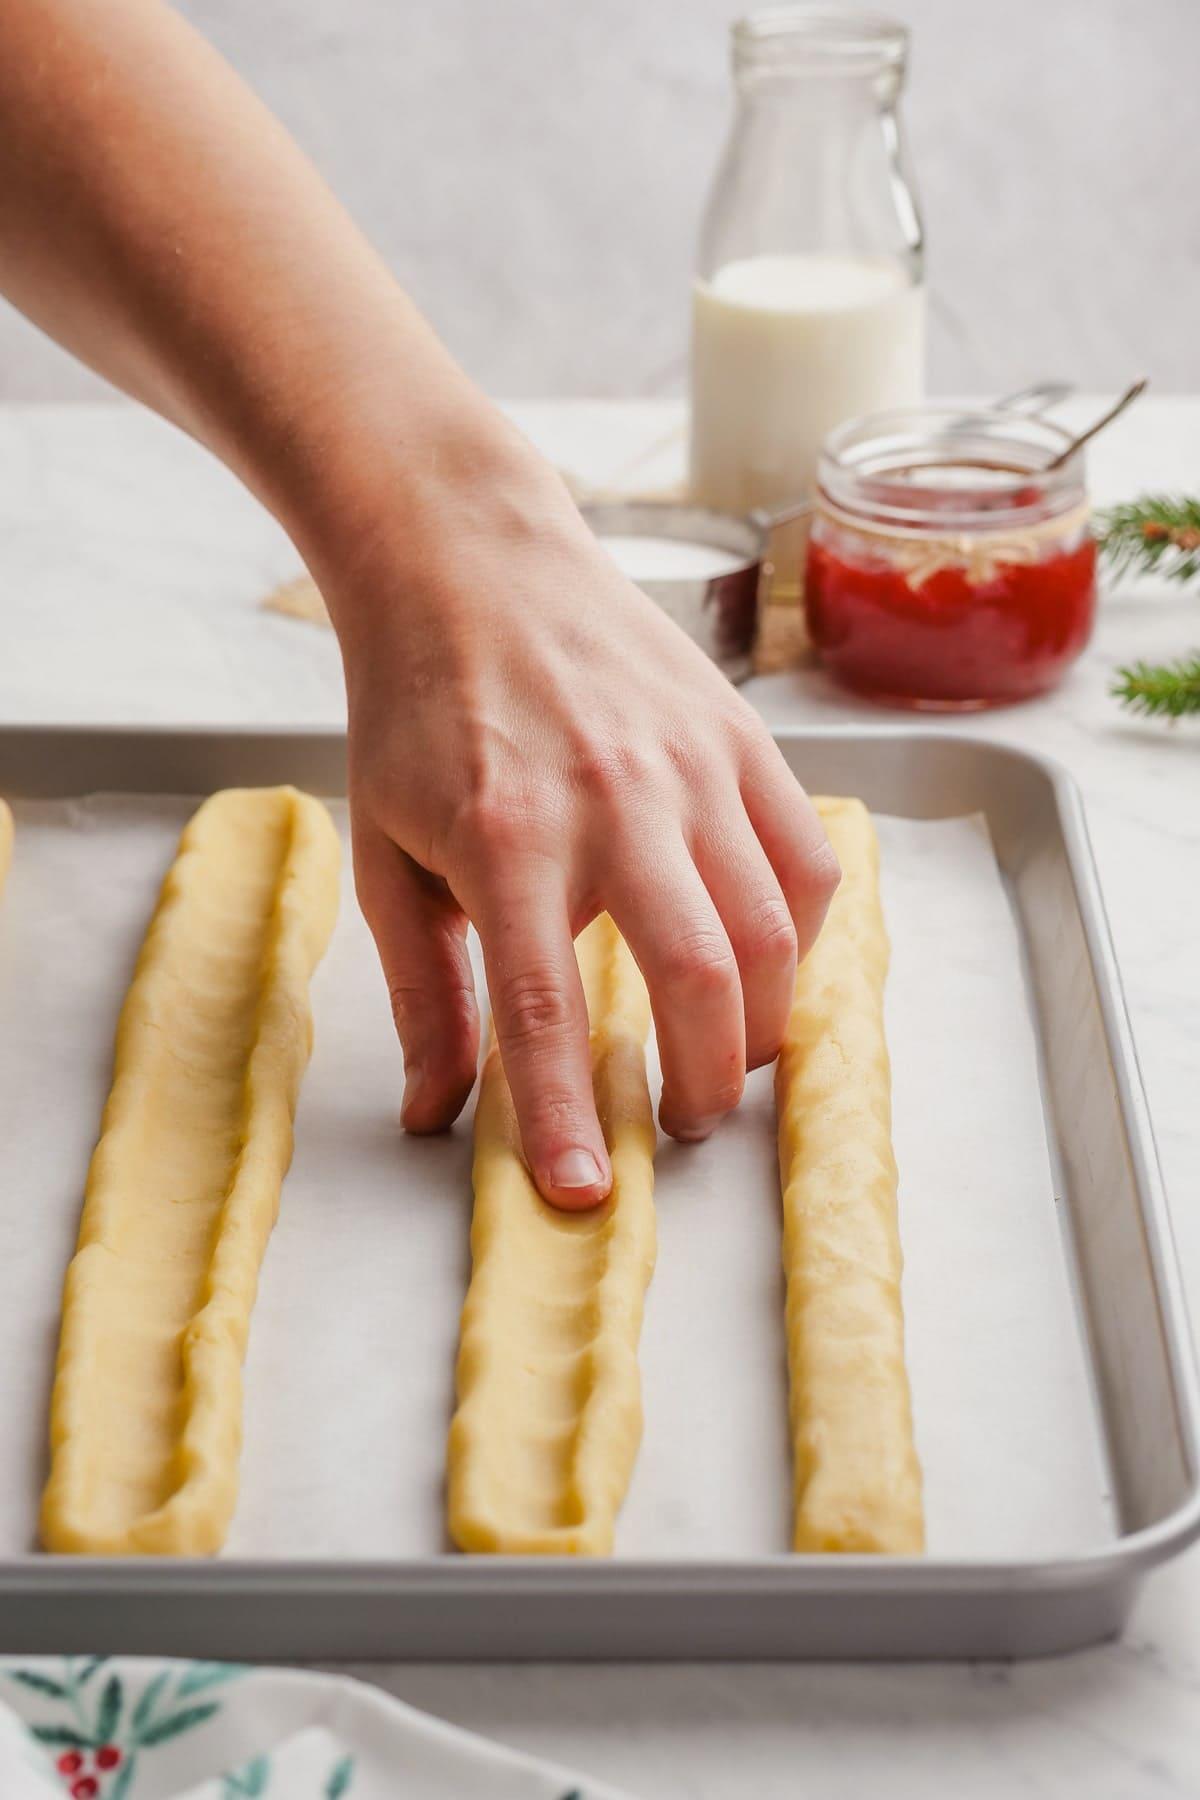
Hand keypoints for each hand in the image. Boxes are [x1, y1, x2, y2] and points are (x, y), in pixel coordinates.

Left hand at [316, 436, 838, 1210]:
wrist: (473, 563)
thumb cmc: (418, 711)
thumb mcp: (386, 852)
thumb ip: (422, 990)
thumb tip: (437, 1112)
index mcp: (505, 836)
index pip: (542, 1006)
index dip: (564, 1112)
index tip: (581, 1196)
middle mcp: (615, 801)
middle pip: (700, 977)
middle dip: (703, 1084)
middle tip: (679, 1125)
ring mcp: (694, 765)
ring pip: (774, 929)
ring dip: (761, 1025)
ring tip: (726, 1061)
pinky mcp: (743, 740)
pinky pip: (808, 862)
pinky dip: (800, 937)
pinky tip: (761, 962)